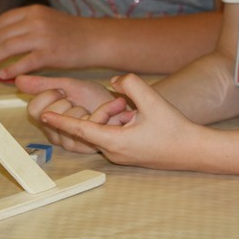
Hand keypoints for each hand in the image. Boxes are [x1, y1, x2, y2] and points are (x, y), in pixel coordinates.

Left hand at [0, 5, 93, 77]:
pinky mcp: (49, 55)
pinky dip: (10, 70)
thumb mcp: (47, 18)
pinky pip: (23, 64)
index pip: (2, 20)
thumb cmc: (71, 32)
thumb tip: (3, 36)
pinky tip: (3, 75)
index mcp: (33, 11)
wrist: (95, 39)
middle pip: (2, 35)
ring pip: (8, 48)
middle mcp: (35, 22)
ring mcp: (42, 38)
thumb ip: (27, 23)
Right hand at [16, 75, 120, 152]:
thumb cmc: (94, 99)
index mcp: (47, 119)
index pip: (34, 109)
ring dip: (83, 109)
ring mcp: (70, 142)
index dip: (48, 95)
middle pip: (48, 115)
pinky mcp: (87, 146)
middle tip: (77, 101)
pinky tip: (109, 109)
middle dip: (66, 101)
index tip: (62, 90)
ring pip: (67, 121)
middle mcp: (55, 133)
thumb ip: (43, 84)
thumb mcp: (68, 85)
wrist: (121, 107)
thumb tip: (17, 80)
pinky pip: (88, 125)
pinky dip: (101, 112)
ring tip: (91, 107)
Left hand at [38, 73, 200, 168]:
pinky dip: (119, 124)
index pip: (80, 130)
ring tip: (137, 113)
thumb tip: (114, 81)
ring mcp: (120, 156)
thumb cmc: (175, 128)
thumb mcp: (153, 100)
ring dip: (113, 118)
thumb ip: (130, 84)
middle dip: (102, 113)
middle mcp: (114, 152)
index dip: (61, 121)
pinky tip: (138, 119)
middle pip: (93, 128)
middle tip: (125, 105)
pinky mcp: (128, 155)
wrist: (196, 151)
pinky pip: (114, 136)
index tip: (43, 115)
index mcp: (115, 142)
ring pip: (104, 131)